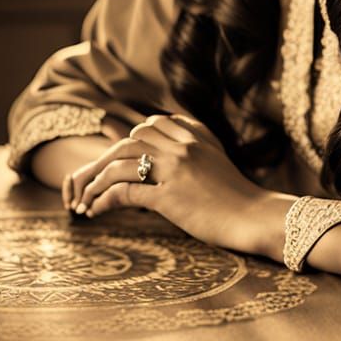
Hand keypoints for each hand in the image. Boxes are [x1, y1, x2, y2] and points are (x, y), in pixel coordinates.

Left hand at [65, 113, 267, 253]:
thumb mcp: (217, 161)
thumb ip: (196, 149)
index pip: (151, 124)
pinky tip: (96, 211)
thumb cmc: (238, 196)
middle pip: (130, 140)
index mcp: (196, 135)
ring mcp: (176, 169)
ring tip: (84, 199)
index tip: (119, 159)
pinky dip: (103, 200)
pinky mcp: (170, 196)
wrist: (257, 216)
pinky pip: (125, 191)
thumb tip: (168, 154)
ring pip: (120, 163)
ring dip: (95, 181)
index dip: (130, 140)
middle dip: (104, 159)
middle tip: (90, 179)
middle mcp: (184, 146)